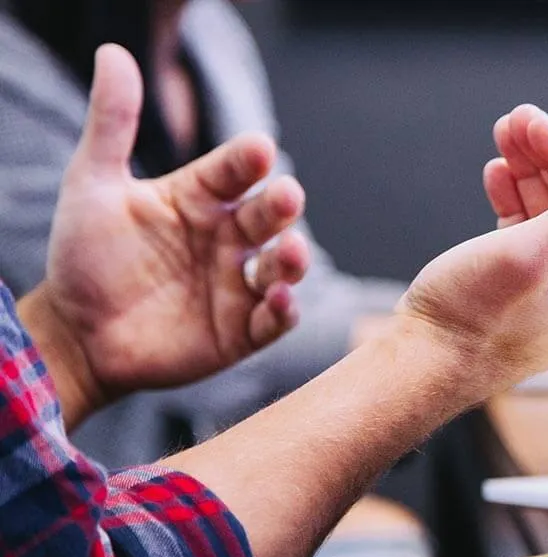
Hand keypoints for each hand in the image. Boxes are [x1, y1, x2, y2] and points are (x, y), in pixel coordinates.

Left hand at [19, 44, 309, 426]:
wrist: (76, 334)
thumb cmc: (85, 257)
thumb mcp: (93, 185)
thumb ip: (112, 124)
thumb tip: (114, 54)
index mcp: (199, 200)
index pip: (234, 172)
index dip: (248, 162)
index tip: (259, 150)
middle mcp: (226, 239)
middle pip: (268, 216)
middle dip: (282, 206)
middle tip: (286, 196)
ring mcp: (237, 286)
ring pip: (282, 267)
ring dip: (294, 260)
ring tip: (291, 253)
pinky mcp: (241, 332)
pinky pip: (273, 320)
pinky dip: (284, 310)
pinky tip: (280, 298)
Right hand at [396, 109, 547, 398]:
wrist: (421, 368)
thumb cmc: (471, 321)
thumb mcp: (530, 255)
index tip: (533, 122)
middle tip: (514, 121)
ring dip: (531, 171)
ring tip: (503, 138)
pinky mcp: (529, 291)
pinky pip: (534, 233)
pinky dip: (517, 200)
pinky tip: (498, 176)